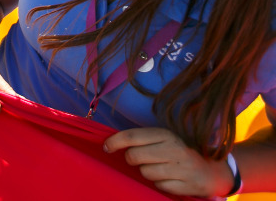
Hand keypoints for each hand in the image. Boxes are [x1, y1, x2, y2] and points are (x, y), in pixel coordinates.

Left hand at [104, 128, 232, 196]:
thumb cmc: (180, 151)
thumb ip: (142, 139)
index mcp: (166, 134)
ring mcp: (182, 168)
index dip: (114, 142)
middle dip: (131, 160)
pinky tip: (169, 178)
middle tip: (138, 160)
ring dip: (146, 172)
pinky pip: (159, 186)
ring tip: (158, 168)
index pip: (132, 136)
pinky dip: (160, 183)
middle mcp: (174, 149)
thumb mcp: (164, 139)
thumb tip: (111, 143)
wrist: (214, 170)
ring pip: (145, 172)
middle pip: (134, 156)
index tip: (106, 147)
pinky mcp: (188, 185)